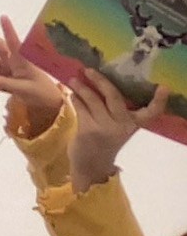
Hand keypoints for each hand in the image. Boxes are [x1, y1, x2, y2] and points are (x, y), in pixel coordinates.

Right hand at [0, 16, 62, 135]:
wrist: (43, 101)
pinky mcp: (1, 73)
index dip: (8, 30)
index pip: (14, 43)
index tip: (3, 17)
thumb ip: (3, 83)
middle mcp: (11, 59)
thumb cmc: (39, 92)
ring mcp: (5, 65)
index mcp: (21, 60)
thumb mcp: (23, 89)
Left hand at [68, 70, 167, 193]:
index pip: (152, 112)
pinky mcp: (89, 130)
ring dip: (82, 87)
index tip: (164, 87)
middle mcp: (123, 125)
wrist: (92, 166)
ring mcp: (105, 127)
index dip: (159, 101)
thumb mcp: (116, 126)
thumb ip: (113, 109)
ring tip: (74, 79)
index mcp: (134, 124)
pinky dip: (76, 99)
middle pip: (114, 96)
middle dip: (101, 80)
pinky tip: (72, 94)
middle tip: (89, 70)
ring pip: (93, 100)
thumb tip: (99, 81)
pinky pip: (81, 108)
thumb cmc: (105, 140)